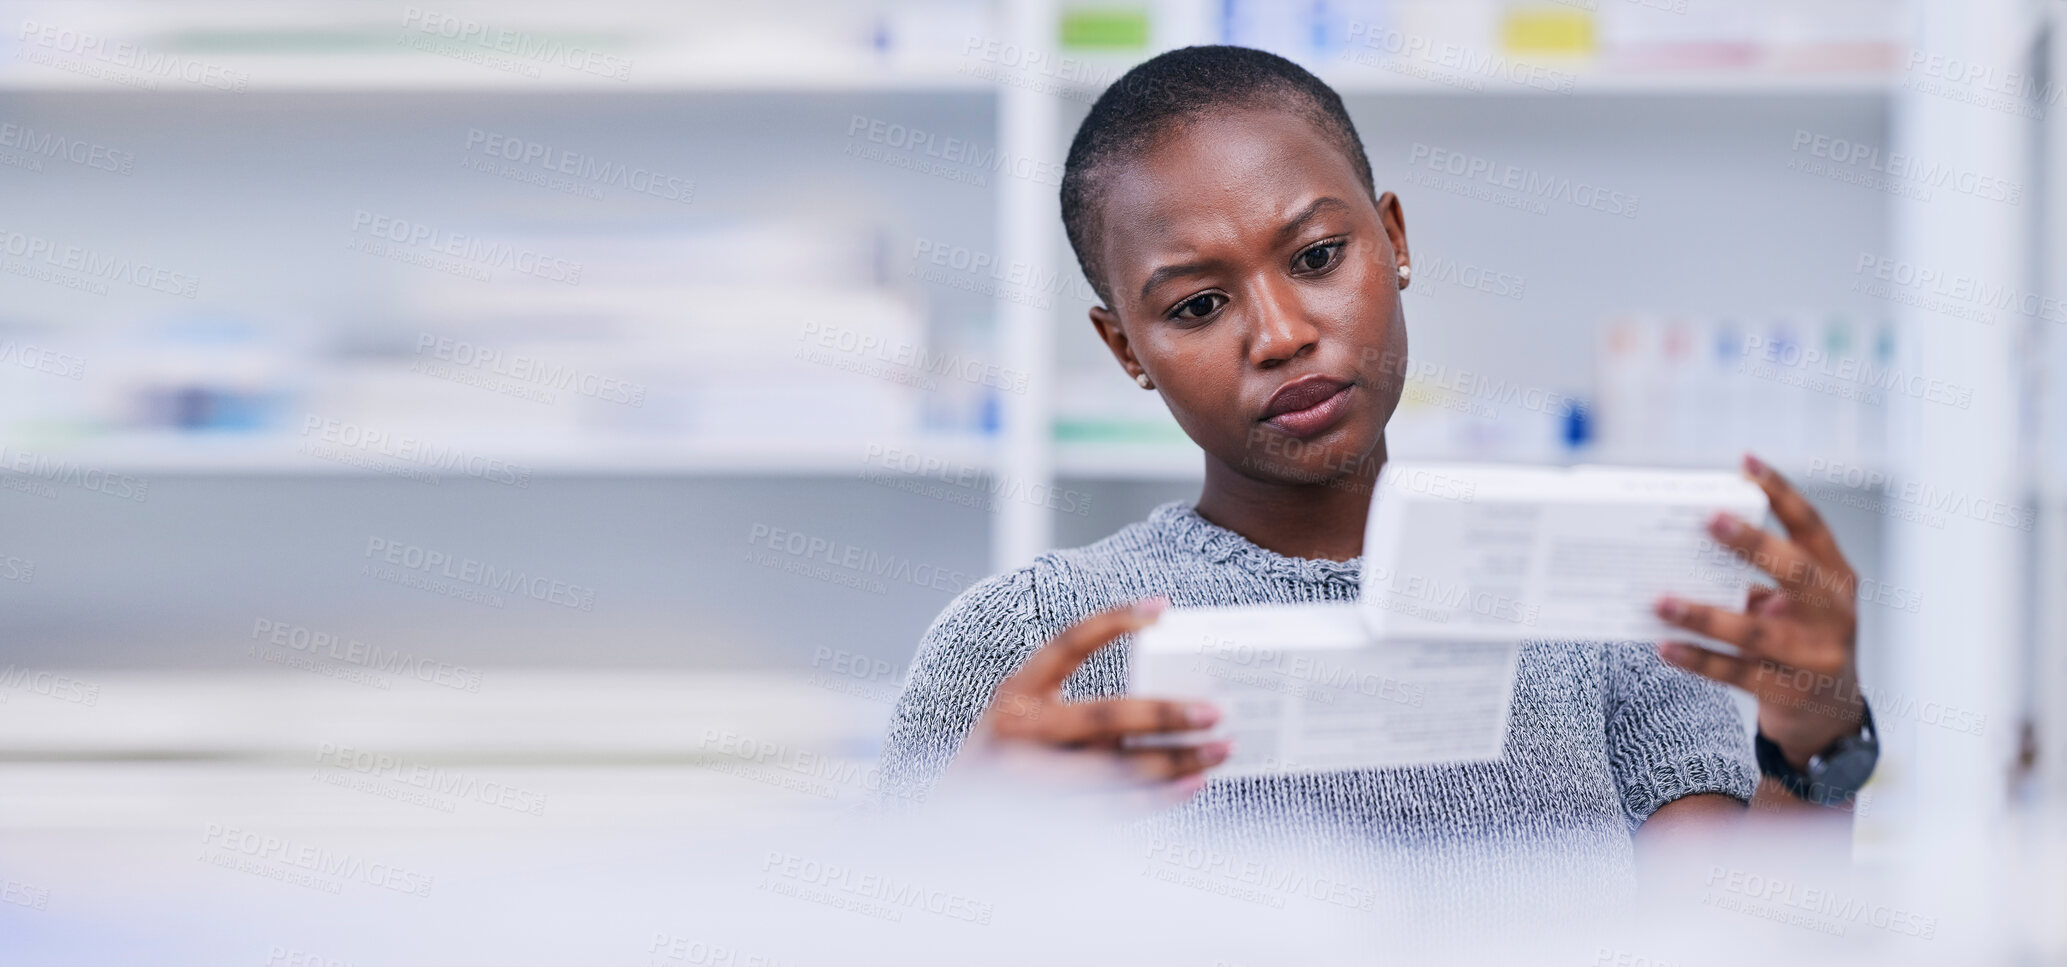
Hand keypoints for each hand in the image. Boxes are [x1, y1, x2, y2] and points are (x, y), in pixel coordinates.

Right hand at [947, 597, 1228, 802]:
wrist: (950, 822)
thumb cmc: (1005, 760)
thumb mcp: (1021, 716)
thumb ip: (1073, 706)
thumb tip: (1164, 699)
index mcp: (1016, 691)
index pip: (1068, 643)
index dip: (1114, 621)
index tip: (1163, 608)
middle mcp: (1020, 731)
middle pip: (1104, 716)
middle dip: (1165, 714)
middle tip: (1215, 710)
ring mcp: (1030, 779)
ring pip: (1118, 769)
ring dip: (1176, 761)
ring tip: (1220, 751)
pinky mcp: (1046, 819)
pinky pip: (1114, 809)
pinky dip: (1158, 800)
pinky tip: (1192, 786)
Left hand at [1653, 454, 1866, 769]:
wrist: (1831, 716)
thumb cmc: (1800, 641)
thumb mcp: (1795, 605)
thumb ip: (1756, 580)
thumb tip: (1682, 554)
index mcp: (1836, 578)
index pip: (1812, 527)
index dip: (1781, 493)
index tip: (1746, 463)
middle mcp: (1835, 613)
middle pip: (1795, 572)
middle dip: (1753, 545)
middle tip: (1707, 521)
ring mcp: (1817, 656)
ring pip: (1757, 633)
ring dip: (1704, 615)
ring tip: (1659, 600)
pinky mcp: (1791, 693)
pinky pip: (1737, 674)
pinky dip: (1698, 659)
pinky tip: (1665, 646)